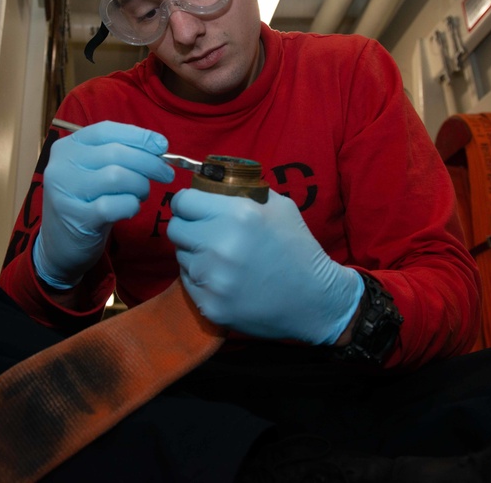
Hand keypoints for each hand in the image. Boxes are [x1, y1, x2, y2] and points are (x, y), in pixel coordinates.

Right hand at [34, 121, 174, 288]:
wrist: (59, 244)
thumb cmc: (85, 202)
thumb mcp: (93, 172)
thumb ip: (118, 155)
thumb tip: (158, 146)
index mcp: (66, 147)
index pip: (106, 130)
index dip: (138, 136)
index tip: (162, 145)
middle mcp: (62, 165)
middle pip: (116, 153)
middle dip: (149, 162)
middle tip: (166, 174)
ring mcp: (66, 192)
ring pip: (117, 177)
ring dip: (140, 186)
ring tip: (142, 194)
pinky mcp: (76, 218)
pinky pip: (115, 205)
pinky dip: (131, 205)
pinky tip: (131, 208)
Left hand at [167, 188, 363, 343]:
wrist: (315, 300)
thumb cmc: (298, 249)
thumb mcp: (279, 207)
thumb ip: (244, 192)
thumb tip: (213, 184)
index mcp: (238, 215)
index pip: (183, 201)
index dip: (187, 203)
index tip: (193, 208)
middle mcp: (220, 245)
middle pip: (175, 229)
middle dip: (188, 227)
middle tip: (204, 233)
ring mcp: (213, 279)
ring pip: (180, 256)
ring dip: (195, 254)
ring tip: (220, 258)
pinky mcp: (210, 305)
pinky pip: (188, 282)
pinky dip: (200, 279)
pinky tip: (224, 279)